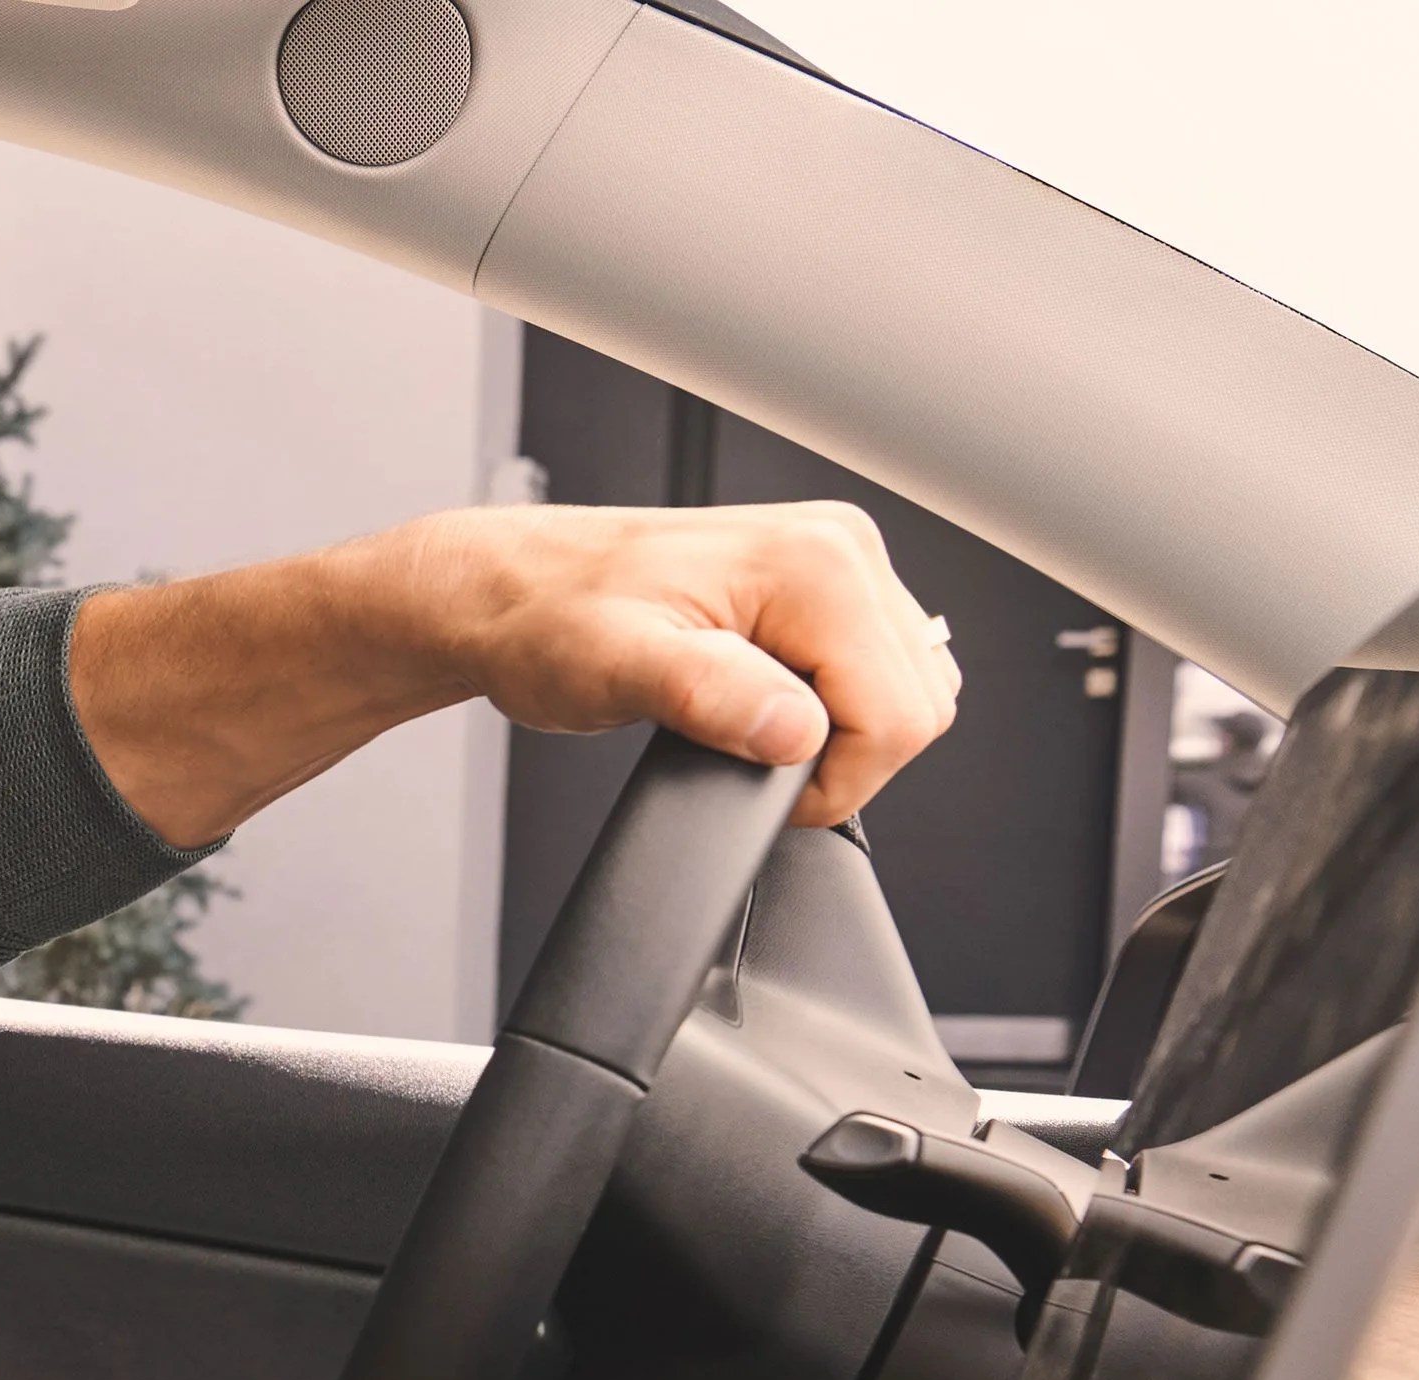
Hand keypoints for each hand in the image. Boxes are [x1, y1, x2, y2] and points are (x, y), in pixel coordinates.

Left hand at [69, 498, 959, 845]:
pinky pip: (867, 671)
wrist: (502, 594)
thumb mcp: (621, 670)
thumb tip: (797, 733)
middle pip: (916, 702)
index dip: (839, 779)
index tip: (763, 789)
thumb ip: (717, 699)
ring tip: (742, 726)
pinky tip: (757, 706)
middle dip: (843, 758)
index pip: (902, 711)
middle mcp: (840, 550)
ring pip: (901, 691)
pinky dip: (825, 710)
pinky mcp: (816, 588)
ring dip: (836, 733)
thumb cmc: (545, 619)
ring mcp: (832, 565)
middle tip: (745, 759)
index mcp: (816, 562)